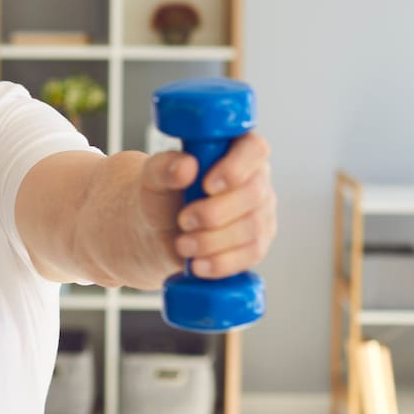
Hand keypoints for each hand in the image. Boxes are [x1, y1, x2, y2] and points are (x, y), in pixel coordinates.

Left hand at [140, 133, 276, 279]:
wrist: (156, 230)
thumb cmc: (161, 195)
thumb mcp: (153, 178)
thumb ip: (164, 167)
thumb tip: (186, 165)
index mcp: (234, 150)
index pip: (254, 149)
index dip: (236, 167)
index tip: (207, 185)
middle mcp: (254, 180)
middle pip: (254, 193)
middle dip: (215, 212)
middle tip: (183, 220)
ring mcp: (260, 213)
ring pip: (252, 228)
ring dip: (213, 240)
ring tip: (182, 244)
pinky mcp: (256, 244)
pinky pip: (250, 255)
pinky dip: (221, 263)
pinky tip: (199, 265)